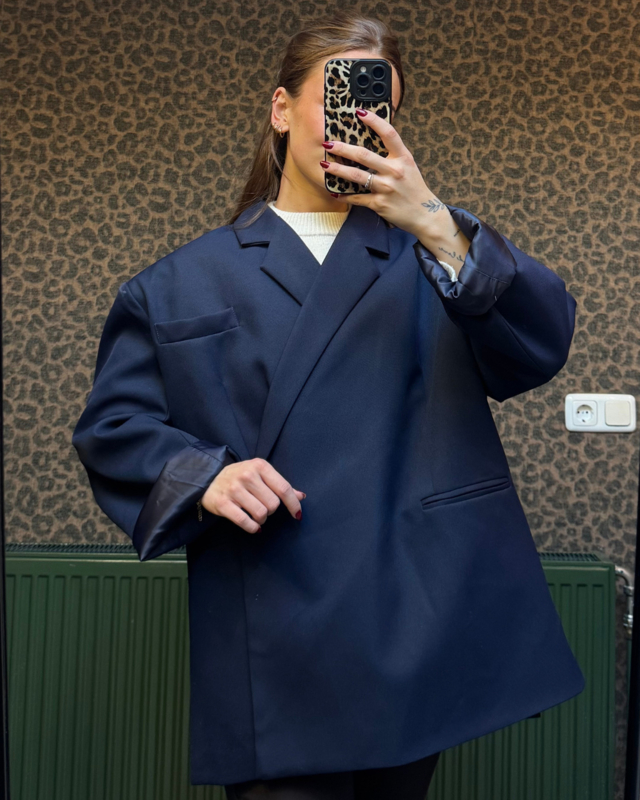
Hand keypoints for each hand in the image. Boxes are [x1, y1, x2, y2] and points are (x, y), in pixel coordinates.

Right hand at [200, 458, 305, 533]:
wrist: (208, 478)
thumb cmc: (239, 477)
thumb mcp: (260, 474)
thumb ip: (280, 485)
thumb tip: (301, 497)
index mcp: (259, 466)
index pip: (283, 488)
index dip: (293, 504)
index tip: (297, 515)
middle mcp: (247, 475)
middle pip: (273, 504)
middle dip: (272, 510)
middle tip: (264, 507)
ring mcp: (234, 489)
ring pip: (261, 513)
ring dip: (262, 519)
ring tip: (257, 515)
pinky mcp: (223, 503)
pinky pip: (245, 521)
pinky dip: (252, 527)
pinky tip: (253, 526)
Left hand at [320, 107, 466, 255]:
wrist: (425, 215)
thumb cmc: (414, 189)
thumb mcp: (409, 167)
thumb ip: (394, 155)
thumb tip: (374, 142)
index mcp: (403, 158)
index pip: (389, 134)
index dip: (374, 121)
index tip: (359, 112)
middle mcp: (394, 171)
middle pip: (364, 155)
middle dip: (343, 148)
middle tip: (328, 143)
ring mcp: (386, 188)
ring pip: (356, 176)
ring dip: (338, 169)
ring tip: (324, 164)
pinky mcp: (379, 204)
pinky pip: (357, 198)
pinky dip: (344, 196)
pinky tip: (334, 193)